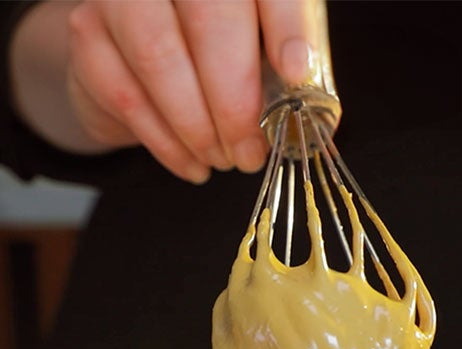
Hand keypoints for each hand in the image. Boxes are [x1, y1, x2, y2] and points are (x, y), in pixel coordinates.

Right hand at [12, 0, 319, 180]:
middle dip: (237, 100)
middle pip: (210, 18)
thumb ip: (285, 72)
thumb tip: (320, 129)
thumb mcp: (256, 52)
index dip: (286, 26)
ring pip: (160, 57)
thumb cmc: (209, 53)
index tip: (297, 71)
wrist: (130, 53)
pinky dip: (168, 144)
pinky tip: (193, 164)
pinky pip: (128, 97)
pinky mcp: (89, 34)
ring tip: (224, 160)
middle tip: (252, 152)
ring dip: (199, 126)